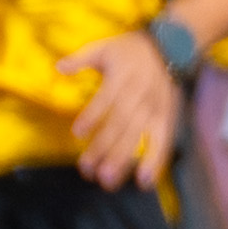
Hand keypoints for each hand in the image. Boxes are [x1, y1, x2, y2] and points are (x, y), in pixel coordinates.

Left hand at [59, 30, 184, 186]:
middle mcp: (139, 97)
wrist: (168, 48)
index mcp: (122, 78)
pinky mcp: (166, 120)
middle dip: (104, 149)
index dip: (93, 116)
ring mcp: (154, 111)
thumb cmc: (129, 51)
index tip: (77, 134)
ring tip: (108, 181)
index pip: (106, 100)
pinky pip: (162, 143)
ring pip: (137, 138)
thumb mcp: (103, 46)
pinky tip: (144, 182)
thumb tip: (59, 67)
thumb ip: (81, 58)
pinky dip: (155, 163)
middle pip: (120, 126)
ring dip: (123, 160)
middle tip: (88, 171)